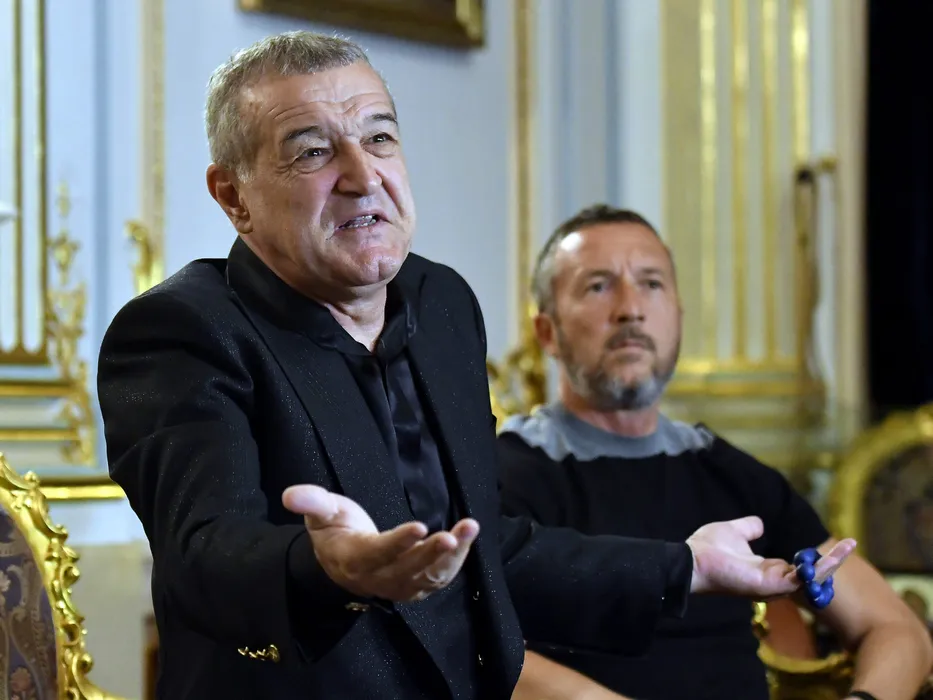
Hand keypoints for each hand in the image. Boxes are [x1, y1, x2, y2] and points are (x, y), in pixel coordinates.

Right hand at [282, 484, 479, 601]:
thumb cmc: (335, 531)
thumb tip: (290, 494)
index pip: (378, 553)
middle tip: (452, 534)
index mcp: (354, 558)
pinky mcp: (416, 586)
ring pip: (428, 577)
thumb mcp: (322, 513)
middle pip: (408, 570)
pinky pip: (439, 578)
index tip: (420, 526)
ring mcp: (400, 585)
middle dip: (432, 553)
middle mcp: (378, 578)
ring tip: (470, 528)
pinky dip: (456, 561)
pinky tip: (468, 538)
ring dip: (452, 556)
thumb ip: (312, 503)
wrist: (342, 565)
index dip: (398, 543)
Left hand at [687, 516, 855, 597]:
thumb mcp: (734, 531)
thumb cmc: (706, 548)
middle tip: (852, 544)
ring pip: (810, 577)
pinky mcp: (769, 585)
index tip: (831, 544)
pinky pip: (800, 578)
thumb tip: (760, 524)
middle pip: (810, 574)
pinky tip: (832, 557)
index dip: (815, 557)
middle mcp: (772, 580)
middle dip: (832, 561)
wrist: (690, 559)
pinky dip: (817, 568)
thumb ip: (749, 528)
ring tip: (849, 547)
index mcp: (766, 569)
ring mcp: (772, 585)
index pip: (798, 566)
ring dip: (831, 563)